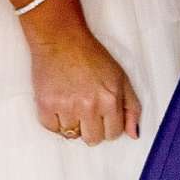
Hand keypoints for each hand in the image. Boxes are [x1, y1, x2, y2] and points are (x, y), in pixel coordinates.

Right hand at [26, 18, 141, 144]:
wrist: (61, 39)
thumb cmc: (91, 55)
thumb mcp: (120, 78)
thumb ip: (131, 108)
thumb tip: (133, 134)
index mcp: (110, 100)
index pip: (113, 134)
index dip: (108, 126)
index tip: (102, 116)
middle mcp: (89, 106)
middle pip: (92, 139)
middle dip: (91, 128)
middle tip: (86, 109)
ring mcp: (66, 106)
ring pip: (71, 135)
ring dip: (72, 122)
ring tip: (71, 101)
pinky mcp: (46, 105)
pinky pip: (51, 128)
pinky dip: (54, 120)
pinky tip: (59, 102)